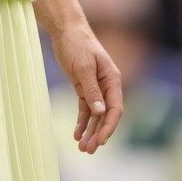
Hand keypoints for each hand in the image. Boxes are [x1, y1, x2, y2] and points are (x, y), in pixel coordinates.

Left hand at [50, 21, 122, 153]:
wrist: (66, 30)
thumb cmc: (78, 44)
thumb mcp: (84, 67)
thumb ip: (92, 89)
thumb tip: (100, 112)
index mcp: (112, 79)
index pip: (115, 108)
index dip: (109, 126)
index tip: (101, 141)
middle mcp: (106, 85)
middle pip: (105, 115)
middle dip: (98, 133)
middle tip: (88, 150)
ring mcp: (95, 87)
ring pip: (95, 115)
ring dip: (90, 131)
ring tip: (82, 148)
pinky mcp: (83, 87)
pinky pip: (85, 108)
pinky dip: (82, 121)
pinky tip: (76, 134)